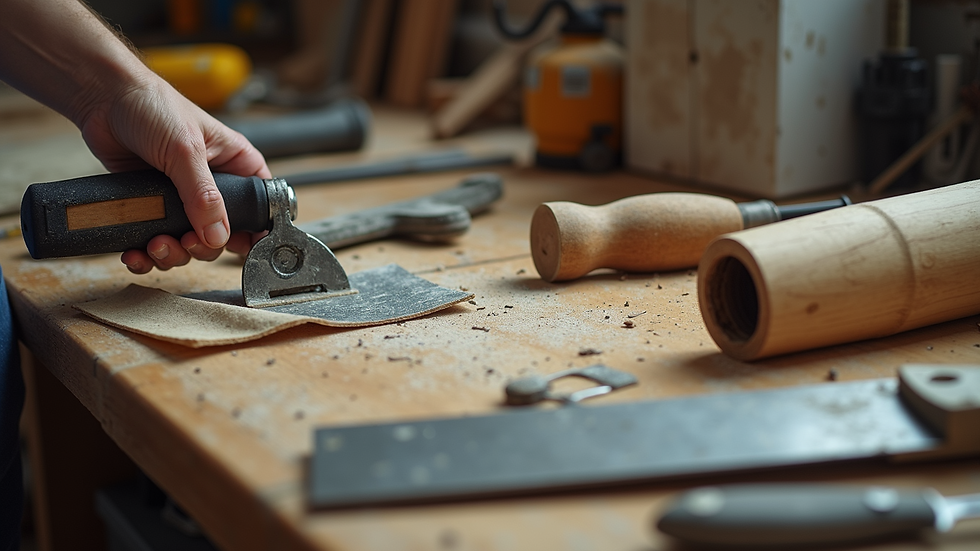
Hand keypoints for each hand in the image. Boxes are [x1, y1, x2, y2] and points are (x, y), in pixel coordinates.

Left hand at [77, 75, 270, 272]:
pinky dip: (146, 254)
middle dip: (201, 247)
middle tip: (185, 242)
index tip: (239, 249)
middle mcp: (212, 186)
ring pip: (188, 243)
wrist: (102, 98)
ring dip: (172, 253)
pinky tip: (135, 252)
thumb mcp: (186, 151)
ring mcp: (181, 198)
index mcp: (234, 166)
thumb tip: (219, 237)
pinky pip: (155, 240)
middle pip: (221, 235)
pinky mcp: (153, 205)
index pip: (259, 206)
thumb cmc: (153, 106)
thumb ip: (204, 196)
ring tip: (154, 246)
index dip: (254, 231)